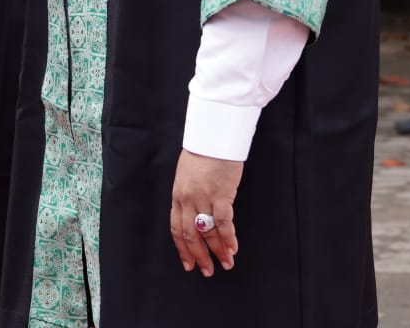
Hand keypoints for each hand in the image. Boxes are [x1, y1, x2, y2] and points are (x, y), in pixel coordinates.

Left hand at [170, 149, 242, 276]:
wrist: (211, 138)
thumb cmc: (201, 154)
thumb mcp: (187, 176)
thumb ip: (189, 196)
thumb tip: (195, 214)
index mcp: (178, 196)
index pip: (177, 228)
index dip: (183, 248)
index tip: (189, 264)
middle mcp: (187, 200)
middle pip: (190, 235)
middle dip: (199, 256)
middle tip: (207, 271)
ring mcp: (203, 198)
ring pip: (207, 232)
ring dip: (217, 251)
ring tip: (226, 264)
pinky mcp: (220, 195)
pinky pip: (223, 223)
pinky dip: (228, 238)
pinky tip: (233, 248)